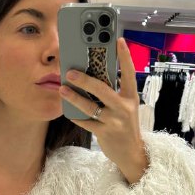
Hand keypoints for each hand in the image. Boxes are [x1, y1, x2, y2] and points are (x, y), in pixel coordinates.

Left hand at [59, 37, 148, 183]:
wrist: (131, 153)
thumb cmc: (125, 126)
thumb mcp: (126, 107)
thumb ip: (115, 94)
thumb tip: (95, 79)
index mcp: (131, 97)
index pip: (129, 73)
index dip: (125, 56)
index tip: (119, 40)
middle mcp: (124, 107)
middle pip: (102, 89)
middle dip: (85, 80)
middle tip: (70, 72)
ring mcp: (114, 121)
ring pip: (90, 106)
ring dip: (74, 97)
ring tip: (62, 89)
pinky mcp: (104, 133)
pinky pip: (86, 122)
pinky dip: (76, 116)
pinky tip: (68, 111)